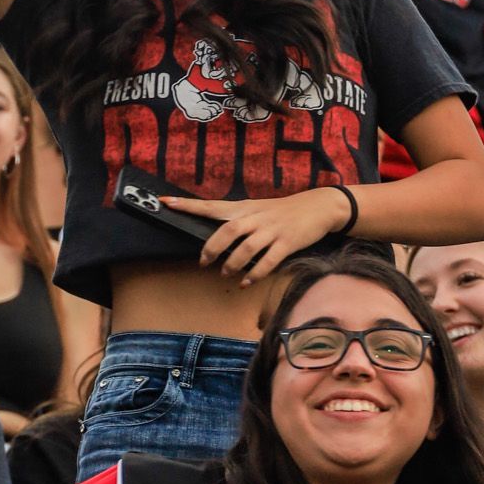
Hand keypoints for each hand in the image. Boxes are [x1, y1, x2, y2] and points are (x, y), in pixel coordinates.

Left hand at [162, 187, 348, 286]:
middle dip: (212, 248)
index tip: (165, 202)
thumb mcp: (257, 210)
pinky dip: (256, 273)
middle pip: (228, 230)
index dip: (187, 205)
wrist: (319, 206)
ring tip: (225, 273)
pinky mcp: (288, 243)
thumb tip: (214, 239)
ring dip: (233, 263)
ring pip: (247, 247)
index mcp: (245, 208)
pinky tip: (246, 282)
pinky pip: (269, 261)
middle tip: (203, 262)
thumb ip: (237, 221)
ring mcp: (272, 230)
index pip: (211, 206)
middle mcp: (256, 217)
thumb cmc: (283, 211)